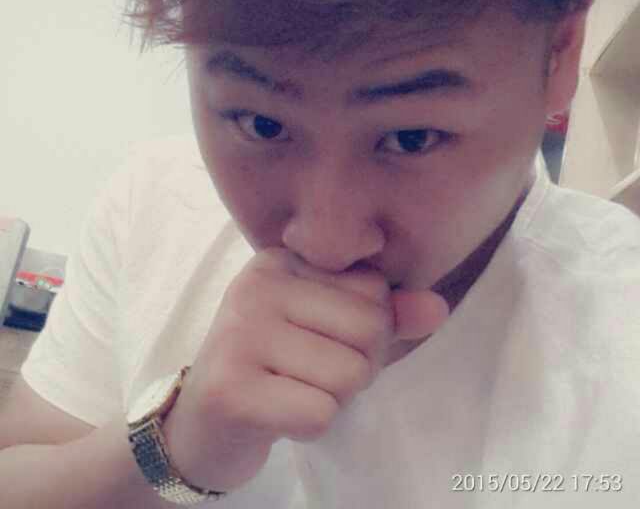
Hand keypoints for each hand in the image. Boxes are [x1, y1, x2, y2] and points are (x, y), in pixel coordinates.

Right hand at [162, 247, 448, 491]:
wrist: (203, 423)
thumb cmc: (276, 367)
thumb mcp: (330, 331)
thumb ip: (385, 315)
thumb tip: (438, 307)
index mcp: (282, 260)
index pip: (374, 289)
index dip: (370, 330)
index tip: (325, 342)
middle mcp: (257, 284)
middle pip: (369, 329)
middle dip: (359, 367)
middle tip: (314, 375)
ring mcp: (239, 333)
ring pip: (349, 375)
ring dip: (334, 398)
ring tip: (294, 391)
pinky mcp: (232, 388)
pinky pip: (320, 413)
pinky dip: (312, 425)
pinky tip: (278, 415)